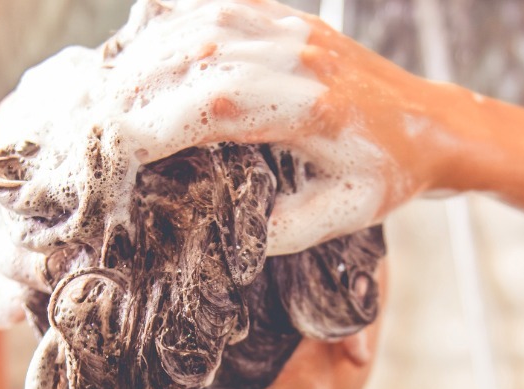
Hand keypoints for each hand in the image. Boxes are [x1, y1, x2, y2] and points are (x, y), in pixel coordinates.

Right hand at [0, 0, 469, 254]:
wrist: (432, 123)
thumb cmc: (386, 174)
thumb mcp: (340, 216)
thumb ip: (275, 228)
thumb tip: (208, 230)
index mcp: (312, 107)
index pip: (212, 105)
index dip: (151, 126)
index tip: (112, 157)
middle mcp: (297, 56)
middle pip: (191, 56)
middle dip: (130, 91)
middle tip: (91, 128)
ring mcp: (290, 28)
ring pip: (194, 23)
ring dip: (141, 57)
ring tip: (104, 94)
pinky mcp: (284, 16)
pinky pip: (211, 5)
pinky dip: (167, 26)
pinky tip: (140, 53)